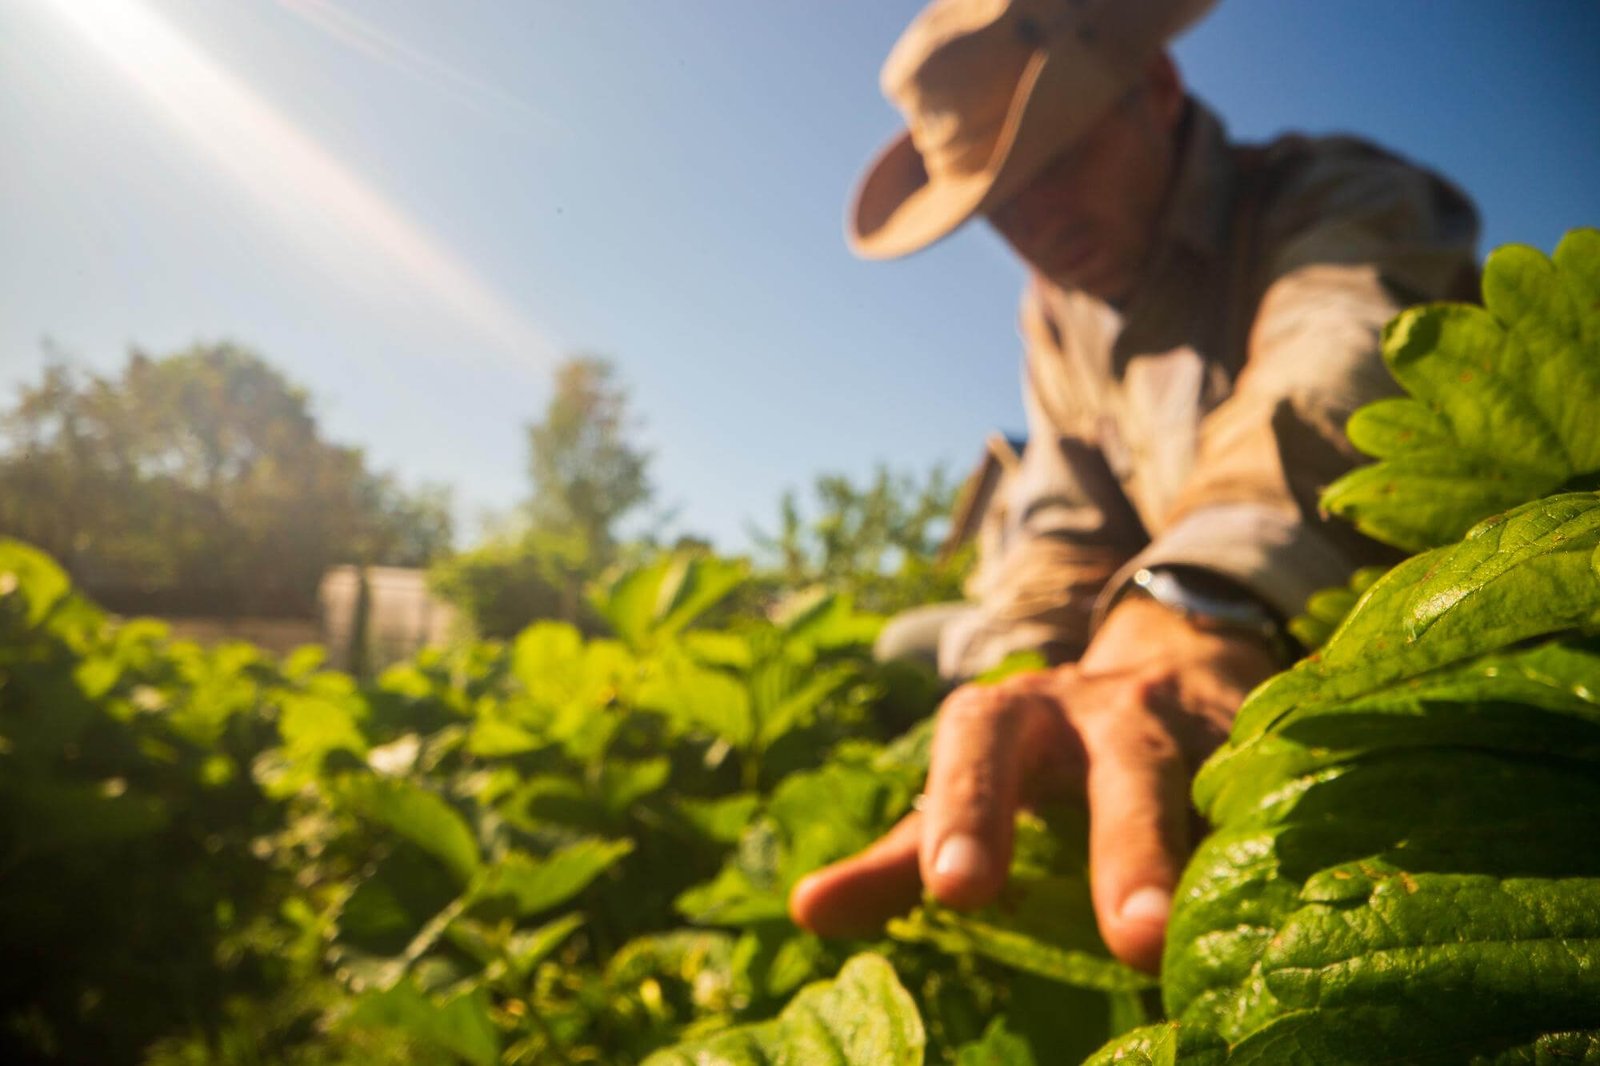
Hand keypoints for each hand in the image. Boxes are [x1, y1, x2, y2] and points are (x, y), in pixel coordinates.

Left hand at [788, 595, 1280, 972]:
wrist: (1157, 671)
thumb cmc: (1037, 755)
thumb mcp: (967, 787)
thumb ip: (901, 853)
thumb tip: (808, 914)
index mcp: (1010, 716)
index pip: (978, 749)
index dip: (968, 809)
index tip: (956, 888)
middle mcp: (1107, 712)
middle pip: (1123, 768)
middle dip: (1130, 845)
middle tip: (1134, 936)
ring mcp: (1197, 727)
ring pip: (1222, 783)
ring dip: (1232, 859)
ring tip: (1238, 942)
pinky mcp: (1266, 748)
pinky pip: (1288, 795)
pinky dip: (1299, 846)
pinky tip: (1312, 904)